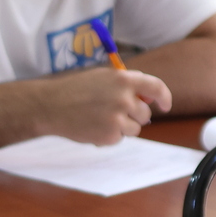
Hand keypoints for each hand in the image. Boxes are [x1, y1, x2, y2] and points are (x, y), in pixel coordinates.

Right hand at [36, 66, 172, 145]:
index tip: (164, 106)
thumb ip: (126, 85)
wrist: (51, 106)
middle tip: (114, 113)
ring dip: (123, 127)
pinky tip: (93, 127)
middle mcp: (124, 98)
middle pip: (145, 113)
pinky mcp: (110, 135)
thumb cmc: (76, 90)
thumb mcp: (103, 78)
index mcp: (123, 79)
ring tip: (100, 119)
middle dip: (135, 115)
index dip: (164, 97)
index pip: (156, 87)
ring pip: (135, 128)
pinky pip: (120, 138)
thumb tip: (147, 99)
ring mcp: (118, 118)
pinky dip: (110, 136)